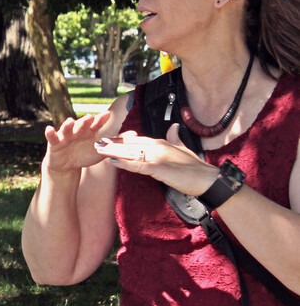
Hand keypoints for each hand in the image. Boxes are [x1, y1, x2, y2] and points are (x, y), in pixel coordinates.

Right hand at [42, 111, 112, 174]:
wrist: (67, 166)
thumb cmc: (84, 155)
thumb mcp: (101, 151)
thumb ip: (115, 142)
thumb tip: (134, 134)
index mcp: (89, 131)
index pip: (96, 124)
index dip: (101, 119)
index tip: (107, 115)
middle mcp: (77, 131)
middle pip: (82, 124)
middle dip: (85, 121)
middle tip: (90, 117)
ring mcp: (66, 136)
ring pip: (67, 129)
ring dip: (68, 125)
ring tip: (70, 121)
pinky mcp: (55, 143)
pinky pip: (52, 137)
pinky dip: (50, 133)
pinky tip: (49, 129)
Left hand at [94, 124, 218, 195]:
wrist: (208, 179)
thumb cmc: (195, 167)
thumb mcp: (183, 149)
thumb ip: (175, 138)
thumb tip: (173, 127)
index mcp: (161, 143)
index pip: (136, 139)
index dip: (121, 139)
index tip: (108, 140)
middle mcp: (158, 147)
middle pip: (130, 144)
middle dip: (113, 144)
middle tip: (97, 144)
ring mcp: (158, 157)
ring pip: (131, 153)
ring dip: (114, 151)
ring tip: (99, 150)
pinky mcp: (159, 168)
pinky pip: (138, 165)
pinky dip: (125, 163)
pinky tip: (113, 162)